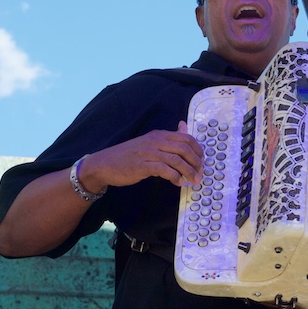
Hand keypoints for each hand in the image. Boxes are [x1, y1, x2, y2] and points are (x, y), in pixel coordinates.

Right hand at [78, 121, 203, 191]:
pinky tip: (178, 183)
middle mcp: (155, 141)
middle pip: (184, 149)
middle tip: (201, 174)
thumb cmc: (129, 155)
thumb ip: (168, 136)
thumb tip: (184, 125)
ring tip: (194, 181)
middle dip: (196, 162)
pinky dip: (175, 177)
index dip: (198, 150)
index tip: (202, 161)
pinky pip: (164, 170)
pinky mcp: (143, 165)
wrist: (105, 163)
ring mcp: (149, 152)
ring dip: (188, 172)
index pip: (186, 138)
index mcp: (159, 135)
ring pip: (176, 160)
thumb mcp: (150, 142)